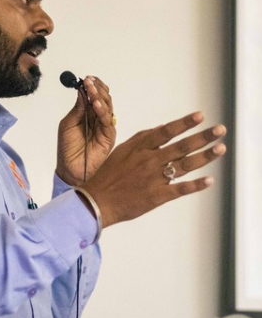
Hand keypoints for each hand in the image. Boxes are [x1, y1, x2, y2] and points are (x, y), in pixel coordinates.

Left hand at [56, 76, 115, 185]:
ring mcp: (104, 127)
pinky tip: (96, 105)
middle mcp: (98, 119)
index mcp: (88, 114)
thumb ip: (78, 108)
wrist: (69, 168)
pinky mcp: (109, 137)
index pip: (94, 96)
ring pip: (108, 107)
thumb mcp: (68, 123)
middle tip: (89, 82)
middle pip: (103, 99)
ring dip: (100, 97)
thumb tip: (82, 91)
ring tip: (92, 90)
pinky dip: (103, 111)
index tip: (86, 78)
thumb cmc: (67, 148)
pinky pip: (108, 121)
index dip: (92, 87)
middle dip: (97, 89)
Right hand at [81, 111, 226, 227]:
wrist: (97, 201)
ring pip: (185, 165)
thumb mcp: (121, 151)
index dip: (184, 123)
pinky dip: (196, 185)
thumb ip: (141, 139)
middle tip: (220, 130)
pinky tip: (209, 180)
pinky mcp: (157, 196)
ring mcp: (154, 178)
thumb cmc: (107, 175)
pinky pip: (181, 189)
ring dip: (205, 156)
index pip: (166, 132)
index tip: (200, 116)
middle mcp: (149, 161)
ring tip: (220, 148)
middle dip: (203, 137)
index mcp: (139, 148)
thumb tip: (161, 128)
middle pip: (181, 147)